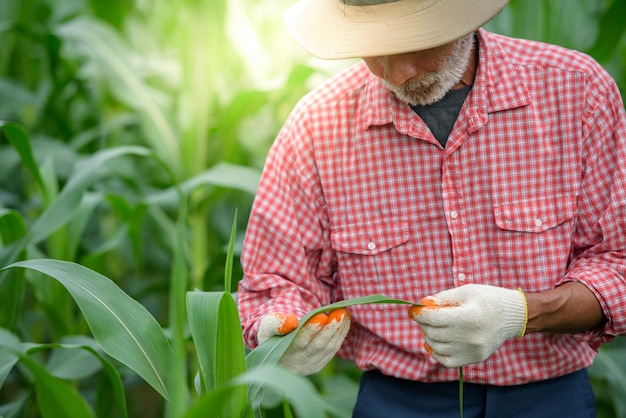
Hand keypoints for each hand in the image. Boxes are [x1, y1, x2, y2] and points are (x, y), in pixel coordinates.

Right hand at [257, 309, 349, 374]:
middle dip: (331, 328)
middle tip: (340, 312)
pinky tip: (344, 322)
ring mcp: (309, 365)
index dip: (311, 329)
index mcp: (282, 352)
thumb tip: (292, 321)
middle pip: (318, 345)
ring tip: (344, 314)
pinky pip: (332, 351)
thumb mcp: (267, 326)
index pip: (299, 341)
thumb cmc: (271, 334)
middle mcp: (297, 362)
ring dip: (339, 330)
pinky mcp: (318, 365)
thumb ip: (276, 322)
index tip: (322, 315)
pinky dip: (340, 336)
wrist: (275, 354)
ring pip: (328, 348)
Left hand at [408, 284, 527, 367]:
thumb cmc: (488, 299)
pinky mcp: (475, 358)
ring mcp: (472, 350)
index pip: (432, 318)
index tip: (413, 310)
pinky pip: (446, 361)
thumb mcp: (466, 291)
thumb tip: (422, 304)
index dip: (418, 314)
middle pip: (432, 333)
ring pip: (436, 347)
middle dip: (423, 323)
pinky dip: (436, 352)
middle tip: (425, 316)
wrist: (513, 316)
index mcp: (468, 316)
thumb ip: (442, 298)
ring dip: (428, 336)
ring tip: (432, 326)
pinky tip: (435, 342)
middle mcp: (470, 337)